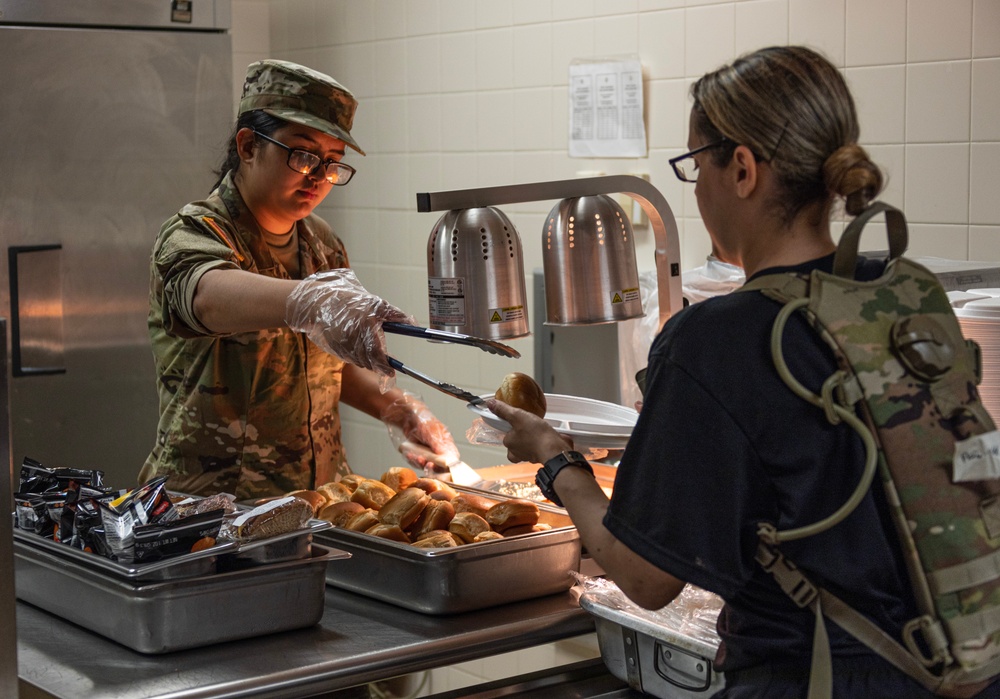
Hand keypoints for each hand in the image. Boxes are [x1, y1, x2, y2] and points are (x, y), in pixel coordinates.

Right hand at [285, 268, 412, 376]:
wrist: (317, 304)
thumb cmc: (349, 302)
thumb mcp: (376, 304)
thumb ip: (396, 315)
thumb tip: (413, 323)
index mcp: (366, 333)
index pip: (379, 360)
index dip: (386, 368)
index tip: (391, 371)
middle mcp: (354, 345)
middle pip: (370, 363)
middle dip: (377, 362)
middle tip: (382, 357)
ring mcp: (342, 349)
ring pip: (359, 361)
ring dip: (366, 357)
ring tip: (365, 342)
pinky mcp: (334, 350)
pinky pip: (348, 358)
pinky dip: (354, 354)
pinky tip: (352, 341)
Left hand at [382, 392, 460, 467]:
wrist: (409, 418)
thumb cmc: (424, 421)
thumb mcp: (432, 432)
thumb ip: (437, 444)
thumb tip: (445, 455)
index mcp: (447, 444)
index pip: (452, 458)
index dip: (448, 464)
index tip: (442, 466)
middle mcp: (439, 451)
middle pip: (439, 465)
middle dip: (433, 467)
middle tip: (427, 464)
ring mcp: (429, 454)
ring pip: (427, 465)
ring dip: (421, 463)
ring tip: (416, 457)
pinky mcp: (419, 456)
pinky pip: (417, 463)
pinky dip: (413, 460)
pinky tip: (410, 454)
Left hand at [487, 398, 572, 463]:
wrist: (555, 449)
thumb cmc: (536, 434)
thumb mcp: (518, 416)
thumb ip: (504, 410)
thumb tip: (490, 404)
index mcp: (509, 444)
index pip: (506, 434)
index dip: (512, 427)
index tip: (520, 420)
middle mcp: (517, 453)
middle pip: (516, 442)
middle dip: (522, 435)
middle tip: (529, 424)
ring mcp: (530, 456)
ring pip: (527, 447)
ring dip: (532, 440)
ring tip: (538, 429)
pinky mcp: (541, 457)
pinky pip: (539, 449)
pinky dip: (542, 443)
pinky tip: (546, 436)